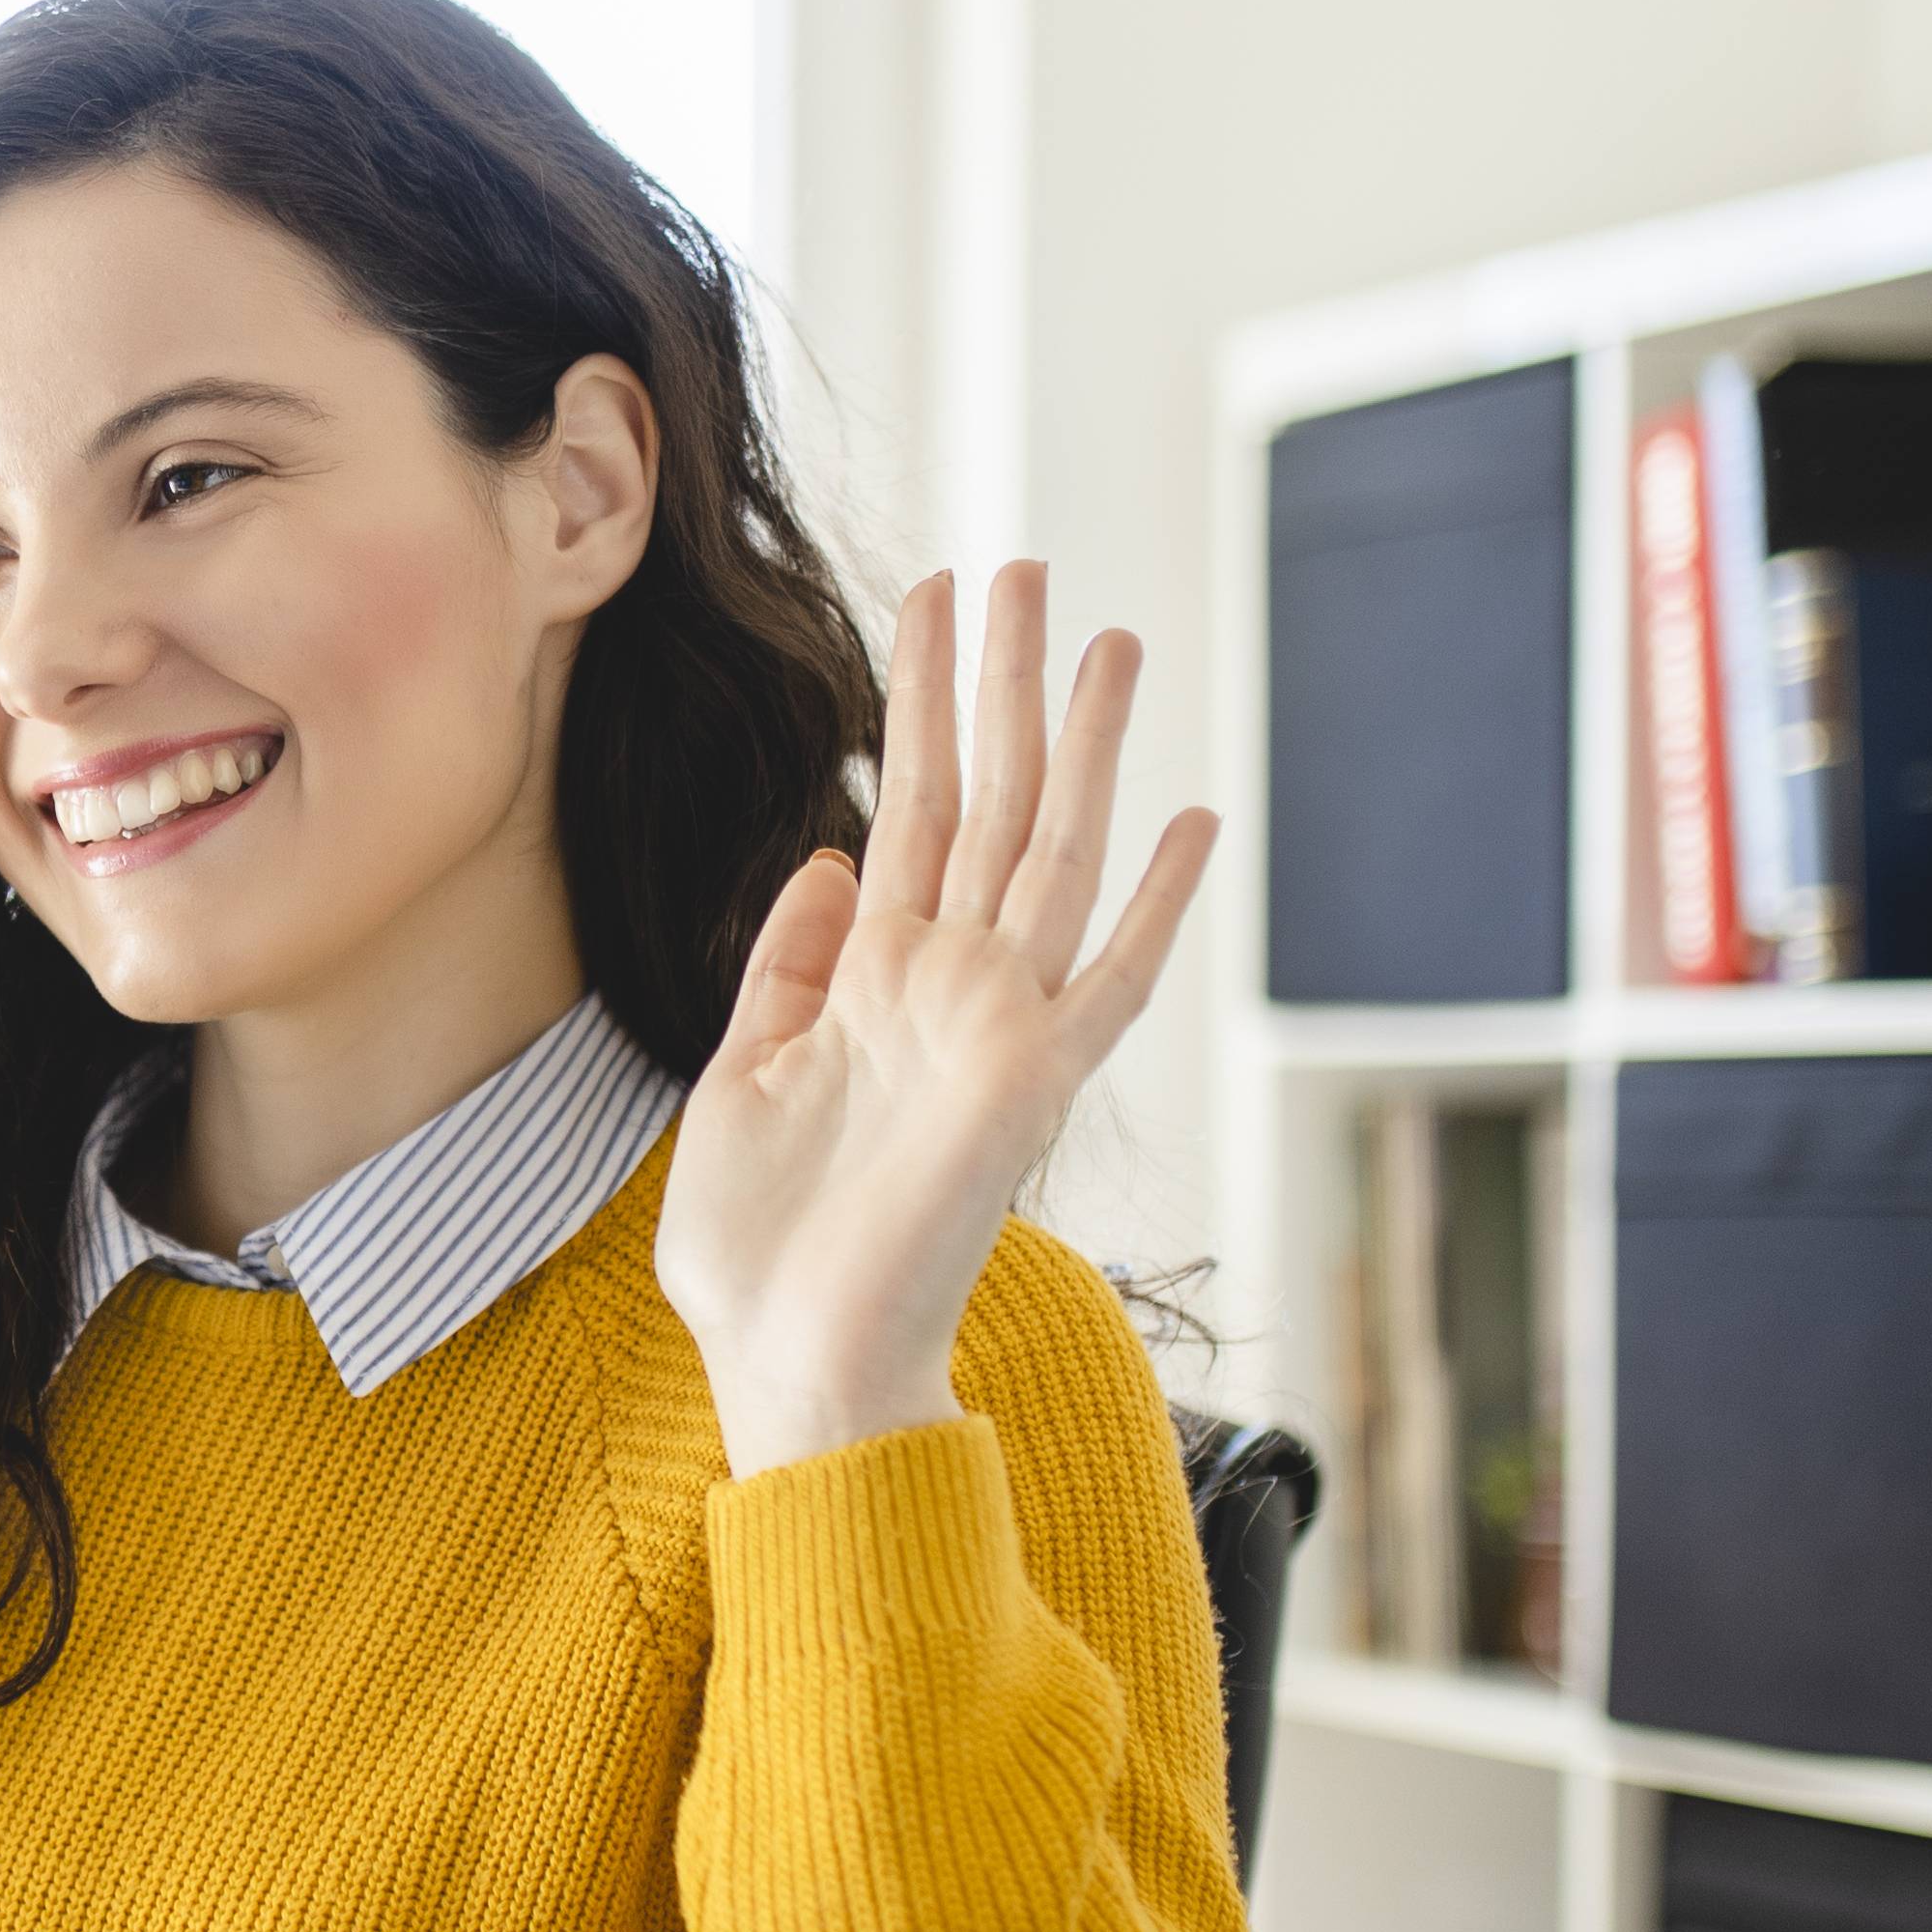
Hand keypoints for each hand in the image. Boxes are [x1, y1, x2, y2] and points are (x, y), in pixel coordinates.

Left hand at [655, 563, 1214, 1472]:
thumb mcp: (739, 1078)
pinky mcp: (1031, 1086)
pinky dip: (1156, 905)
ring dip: (1078, 746)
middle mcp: (949, 988)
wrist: (788, 1364)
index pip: (912, 809)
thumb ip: (789, 968)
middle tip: (1022, 567)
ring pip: (1049, 853)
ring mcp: (999, 1030)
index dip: (921, 705)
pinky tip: (1192, 819)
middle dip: (1001, 683)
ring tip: (1100, 635)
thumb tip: (829, 856)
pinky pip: (1110, 980)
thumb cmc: (759, 1253)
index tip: (937, 602)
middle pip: (986, 799)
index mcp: (876, 983)